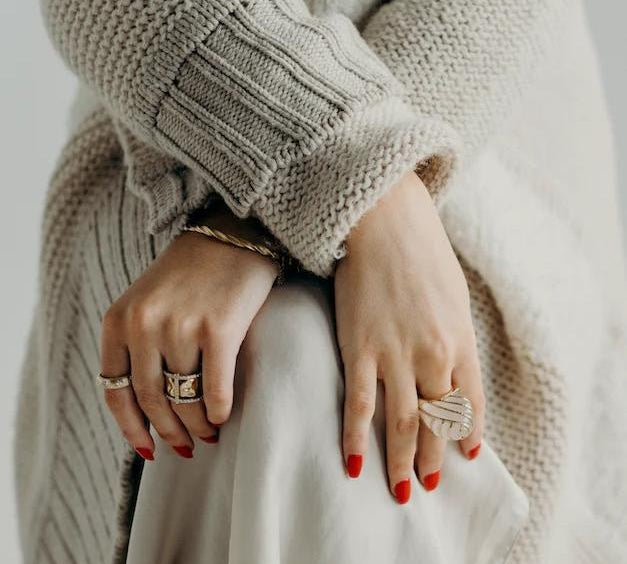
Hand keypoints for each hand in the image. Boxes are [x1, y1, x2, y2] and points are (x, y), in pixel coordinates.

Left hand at [100, 231, 277, 458]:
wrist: (230, 235)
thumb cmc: (190, 274)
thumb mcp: (146, 302)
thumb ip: (137, 345)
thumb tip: (149, 408)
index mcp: (118, 320)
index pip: (116, 390)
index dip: (131, 427)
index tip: (147, 448)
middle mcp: (144, 324)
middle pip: (151, 400)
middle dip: (168, 431)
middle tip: (184, 445)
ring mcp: (181, 326)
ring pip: (183, 398)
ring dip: (196, 426)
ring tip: (207, 433)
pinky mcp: (219, 328)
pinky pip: (215, 388)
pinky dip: (218, 410)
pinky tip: (223, 417)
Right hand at [334, 171, 484, 501]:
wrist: (385, 221)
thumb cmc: (422, 252)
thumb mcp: (454, 294)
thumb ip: (456, 335)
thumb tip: (453, 365)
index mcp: (461, 341)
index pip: (469, 404)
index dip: (467, 434)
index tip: (465, 456)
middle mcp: (434, 355)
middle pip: (435, 421)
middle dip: (433, 458)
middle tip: (427, 485)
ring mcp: (395, 355)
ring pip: (401, 423)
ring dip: (400, 462)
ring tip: (400, 491)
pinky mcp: (359, 348)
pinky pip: (359, 404)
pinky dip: (355, 438)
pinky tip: (354, 462)